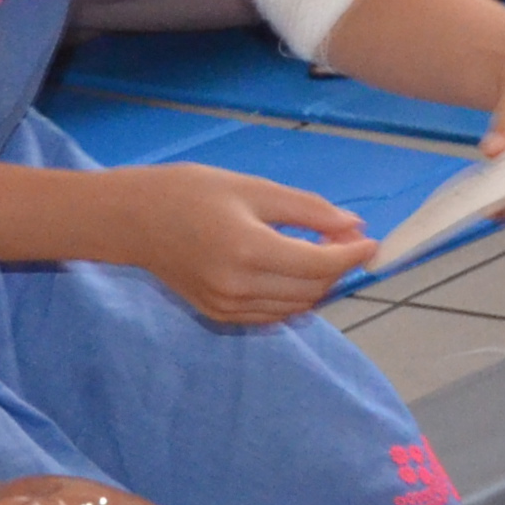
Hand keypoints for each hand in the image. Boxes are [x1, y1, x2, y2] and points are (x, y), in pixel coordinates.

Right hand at [116, 165, 373, 324]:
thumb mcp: (254, 189)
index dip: (353, 255)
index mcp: (248, 250)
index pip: (319, 265)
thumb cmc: (192, 193)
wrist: (133, 219)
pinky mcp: (219, 315)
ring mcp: (227, 306)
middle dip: (339, 267)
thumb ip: (308, 211)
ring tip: (321, 250)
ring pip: (296, 306)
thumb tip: (354, 226)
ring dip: (319, 283)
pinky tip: (293, 269)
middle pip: (313, 289)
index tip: (372, 241)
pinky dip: (293, 296)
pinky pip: (272, 314)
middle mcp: (238, 287)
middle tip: (347, 239)